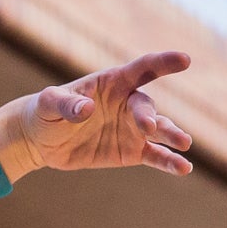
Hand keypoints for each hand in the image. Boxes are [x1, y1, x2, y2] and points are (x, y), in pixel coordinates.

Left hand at [0, 51, 193, 181]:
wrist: (41, 141)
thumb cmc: (45, 112)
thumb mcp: (48, 103)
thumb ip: (66, 104)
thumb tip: (86, 108)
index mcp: (112, 83)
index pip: (142, 69)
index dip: (164, 62)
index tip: (185, 60)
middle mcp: (128, 104)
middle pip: (146, 106)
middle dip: (148, 116)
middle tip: (147, 128)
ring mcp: (133, 129)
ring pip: (159, 130)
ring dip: (172, 135)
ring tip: (184, 144)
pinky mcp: (132, 152)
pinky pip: (155, 156)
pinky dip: (169, 162)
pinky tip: (184, 168)